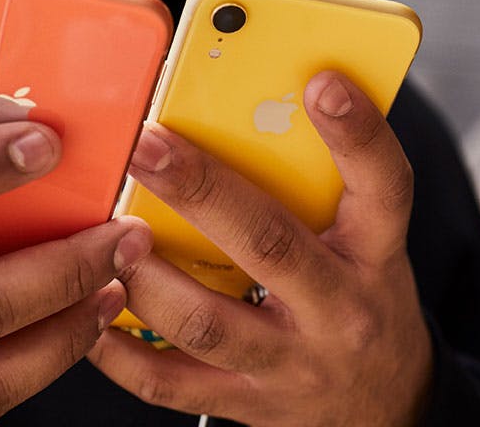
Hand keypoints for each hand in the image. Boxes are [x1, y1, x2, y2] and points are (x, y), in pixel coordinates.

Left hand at [90, 71, 432, 426]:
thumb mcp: (371, 240)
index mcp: (375, 253)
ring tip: (111, 234)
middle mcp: (338, 309)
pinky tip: (93, 312)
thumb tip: (256, 108)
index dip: (357, 135)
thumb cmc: (364, 296)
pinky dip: (122, 351)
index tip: (322, 84)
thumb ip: (326, 183)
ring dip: (148, 276)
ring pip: (208, 322)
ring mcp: (291, 362)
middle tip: (149, 145)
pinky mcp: (248, 401)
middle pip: (270, 245)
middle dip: (201, 191)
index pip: (384, 187)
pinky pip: (173, 383)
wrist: (386, 399)